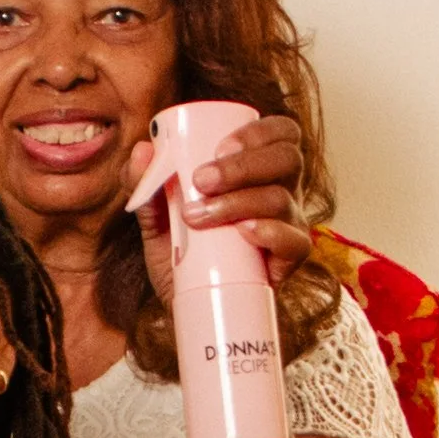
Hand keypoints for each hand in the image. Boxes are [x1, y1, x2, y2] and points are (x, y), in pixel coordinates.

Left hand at [125, 112, 310, 304]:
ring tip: (197, 216)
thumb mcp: (156, 218)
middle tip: (201, 180)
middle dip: (242, 166)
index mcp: (258, 170)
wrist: (185, 305)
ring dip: (238, 202)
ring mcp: (289, 225)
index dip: (257, 132)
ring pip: (281, 199)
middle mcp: (281, 191)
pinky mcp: (288, 261)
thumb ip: (146, 185)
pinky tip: (244, 232)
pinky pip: (295, 242)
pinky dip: (270, 232)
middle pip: (287, 158)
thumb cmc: (181, 254)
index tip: (218, 147)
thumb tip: (142, 150)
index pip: (279, 134)